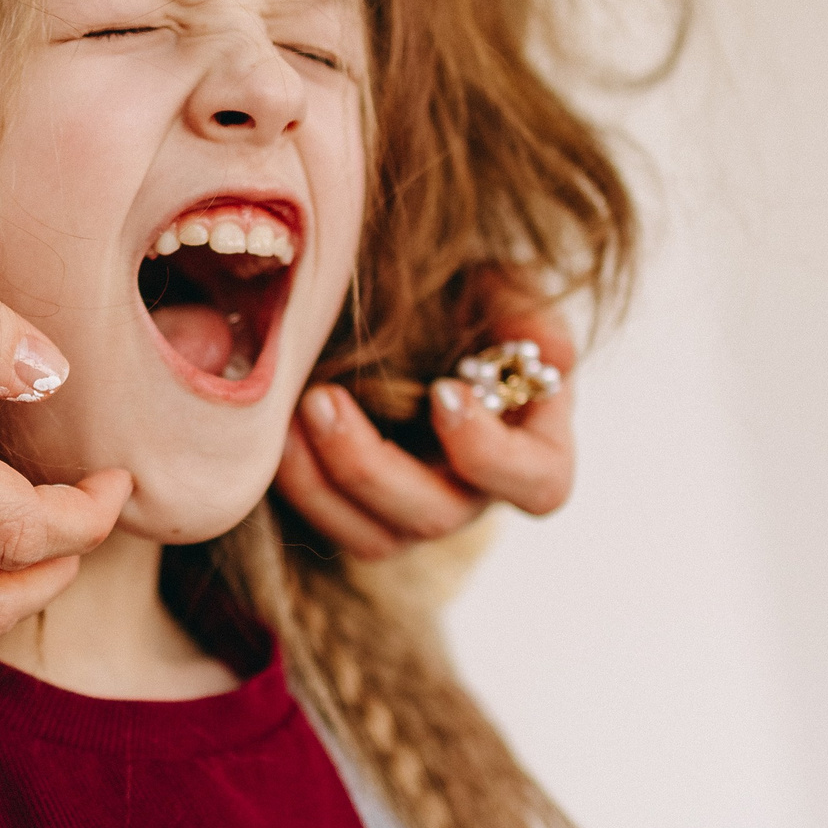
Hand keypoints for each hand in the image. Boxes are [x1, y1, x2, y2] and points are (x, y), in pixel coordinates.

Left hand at [274, 273, 576, 558]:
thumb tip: (550, 354)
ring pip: (374, 538)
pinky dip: (299, 483)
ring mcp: (414, 513)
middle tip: (324, 398)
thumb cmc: (470, 301)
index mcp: (532, 449)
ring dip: (325, 481)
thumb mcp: (502, 289)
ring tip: (293, 409)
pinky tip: (276, 429)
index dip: (491, 453)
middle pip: (435, 518)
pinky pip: (329, 526)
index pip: (538, 485)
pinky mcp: (360, 513)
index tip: (444, 391)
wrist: (411, 312)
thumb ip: (526, 312)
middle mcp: (473, 494)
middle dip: (372, 466)